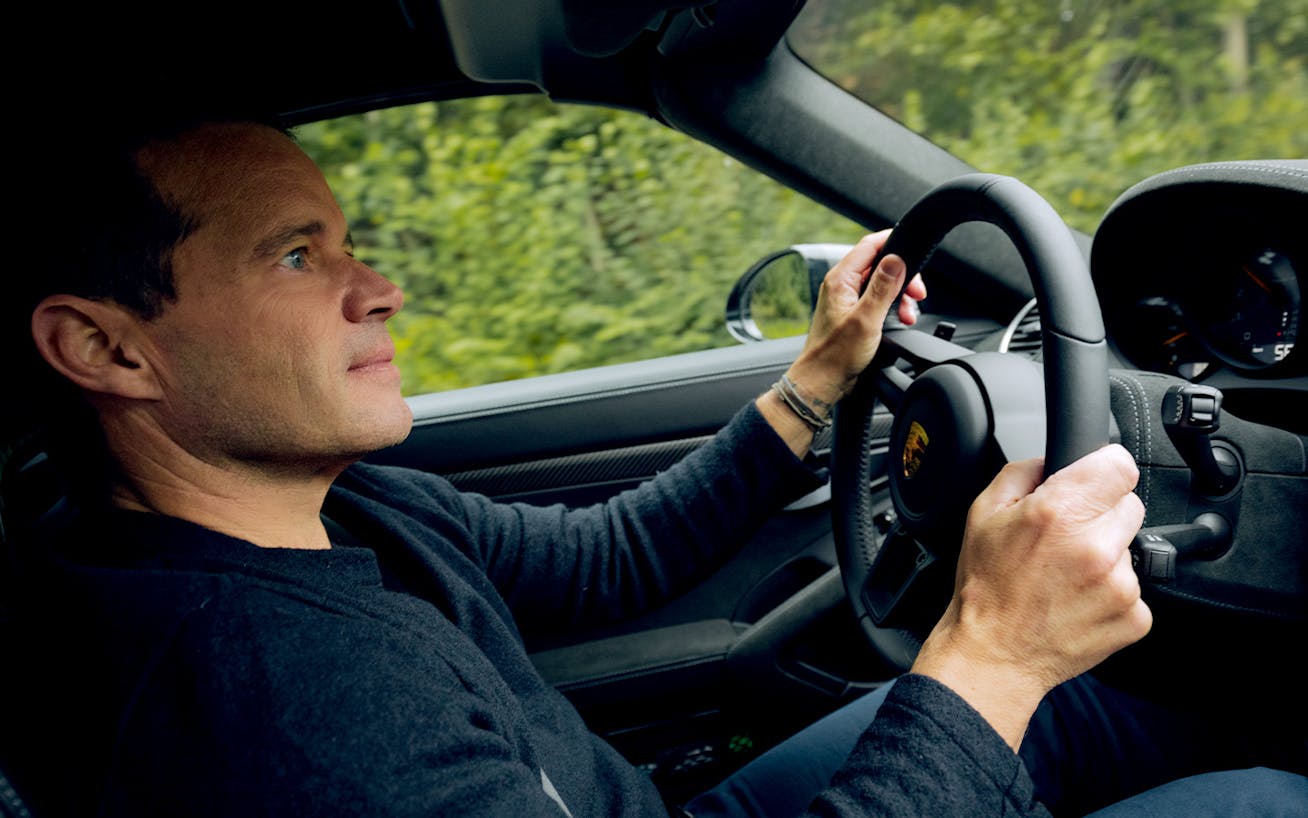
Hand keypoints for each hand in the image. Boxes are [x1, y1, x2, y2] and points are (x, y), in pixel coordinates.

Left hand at [788, 231, 926, 409]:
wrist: (822, 381)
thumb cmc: (835, 355)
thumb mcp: (866, 319)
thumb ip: (882, 287)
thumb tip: (896, 260)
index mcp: (840, 279)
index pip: (870, 245)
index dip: (894, 243)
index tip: (915, 250)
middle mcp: (842, 285)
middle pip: (880, 264)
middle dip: (903, 276)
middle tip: (918, 294)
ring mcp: (847, 299)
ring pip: (882, 283)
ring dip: (900, 295)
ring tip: (909, 314)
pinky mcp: (854, 313)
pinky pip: (877, 300)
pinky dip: (892, 307)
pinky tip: (901, 320)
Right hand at [912, 444, 1150, 748]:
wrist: (995, 654)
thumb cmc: (987, 588)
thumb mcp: (983, 513)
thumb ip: (1022, 472)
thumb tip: (1051, 459)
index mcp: (1059, 513)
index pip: (1120, 465)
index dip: (1103, 469)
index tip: (1093, 481)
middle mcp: (1095, 546)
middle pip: (1130, 504)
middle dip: (1102, 514)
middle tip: (1067, 539)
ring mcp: (1121, 585)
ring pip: (1131, 548)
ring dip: (1106, 556)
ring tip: (1067, 575)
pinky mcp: (1135, 617)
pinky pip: (1135, 589)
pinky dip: (1111, 593)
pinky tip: (1078, 600)